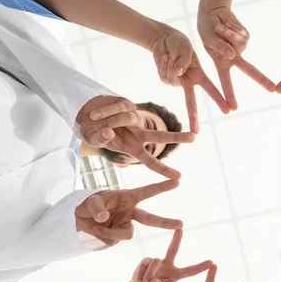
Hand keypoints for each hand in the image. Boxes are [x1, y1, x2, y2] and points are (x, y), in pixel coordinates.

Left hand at [75, 179, 181, 245]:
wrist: (77, 220)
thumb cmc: (87, 204)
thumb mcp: (90, 201)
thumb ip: (97, 208)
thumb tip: (104, 218)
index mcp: (127, 197)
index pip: (147, 191)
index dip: (162, 186)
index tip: (177, 180)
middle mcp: (130, 212)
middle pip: (150, 219)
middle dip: (165, 222)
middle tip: (181, 224)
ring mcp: (125, 225)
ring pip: (127, 233)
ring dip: (111, 233)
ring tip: (95, 228)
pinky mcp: (118, 237)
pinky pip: (115, 240)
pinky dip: (103, 237)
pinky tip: (95, 231)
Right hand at [77, 96, 194, 178]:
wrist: (86, 115)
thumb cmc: (93, 133)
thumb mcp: (94, 141)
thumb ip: (100, 139)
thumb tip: (108, 132)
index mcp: (133, 148)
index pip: (150, 161)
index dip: (163, 170)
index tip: (179, 178)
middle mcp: (138, 134)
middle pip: (159, 136)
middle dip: (176, 137)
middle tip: (194, 138)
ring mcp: (135, 119)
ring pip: (126, 118)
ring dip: (108, 120)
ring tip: (94, 120)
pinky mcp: (128, 104)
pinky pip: (117, 108)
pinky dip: (104, 112)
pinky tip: (96, 114)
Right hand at [127, 230, 211, 281]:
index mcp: (176, 275)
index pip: (190, 270)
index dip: (200, 267)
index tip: (212, 262)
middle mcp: (168, 265)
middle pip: (173, 250)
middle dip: (176, 239)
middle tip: (180, 229)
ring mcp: (157, 261)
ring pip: (155, 262)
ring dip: (148, 275)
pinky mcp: (146, 259)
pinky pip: (144, 264)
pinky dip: (140, 274)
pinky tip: (138, 281)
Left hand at [148, 25, 230, 131]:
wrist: (162, 39)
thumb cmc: (178, 42)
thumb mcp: (185, 48)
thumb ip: (184, 60)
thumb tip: (178, 73)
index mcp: (198, 75)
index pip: (211, 89)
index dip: (219, 100)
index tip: (229, 110)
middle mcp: (188, 81)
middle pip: (191, 103)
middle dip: (193, 118)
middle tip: (195, 133)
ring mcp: (176, 82)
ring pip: (173, 82)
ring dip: (172, 66)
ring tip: (172, 54)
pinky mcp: (165, 79)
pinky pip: (165, 77)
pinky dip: (164, 65)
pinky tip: (165, 57)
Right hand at [198, 7, 274, 109]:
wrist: (212, 12)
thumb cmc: (206, 28)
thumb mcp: (208, 39)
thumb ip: (219, 47)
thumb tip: (233, 55)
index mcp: (221, 62)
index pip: (225, 81)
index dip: (229, 94)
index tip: (233, 109)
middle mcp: (233, 57)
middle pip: (249, 69)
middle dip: (261, 79)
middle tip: (273, 89)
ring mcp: (241, 47)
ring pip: (241, 45)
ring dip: (227, 35)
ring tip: (219, 28)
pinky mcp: (246, 37)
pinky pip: (242, 34)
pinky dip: (232, 28)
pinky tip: (226, 25)